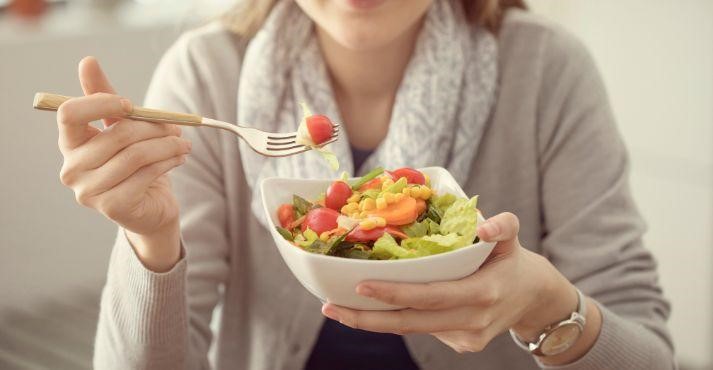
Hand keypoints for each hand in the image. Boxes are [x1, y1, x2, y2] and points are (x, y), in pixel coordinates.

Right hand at [56, 57, 190, 270]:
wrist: (151, 208)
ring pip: (135, 155)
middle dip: (153, 127)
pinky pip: (146, 174)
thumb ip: (105, 98)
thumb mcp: (121, 128)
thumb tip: (87, 61)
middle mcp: (72, 169)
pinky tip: (179, 157)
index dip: (100, 103)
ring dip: (167, 144)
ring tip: (184, 142)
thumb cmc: (134, 163)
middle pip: (115, 134)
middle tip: (177, 127)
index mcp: (69, 144)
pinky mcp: (112, 207)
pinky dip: (168, 161)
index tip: (130, 104)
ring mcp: (89, 191)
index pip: (69, 114)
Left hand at [322, 212, 599, 362]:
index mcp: (482, 293)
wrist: (534, 299)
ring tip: (339, 308)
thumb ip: (504, 226)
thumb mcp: (513, 238)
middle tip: (331, 306)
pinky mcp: (461, 345)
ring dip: (374, 321)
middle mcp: (471, 321)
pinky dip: (397, 319)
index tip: (362, 286)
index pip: (430, 295)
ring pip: (411, 330)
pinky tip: (373, 308)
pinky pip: (422, 329)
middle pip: (411, 323)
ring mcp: (466, 338)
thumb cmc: (512, 262)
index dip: (395, 294)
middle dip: (367, 318)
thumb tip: (485, 226)